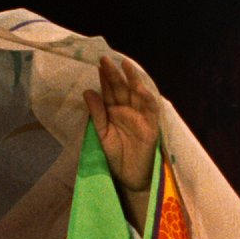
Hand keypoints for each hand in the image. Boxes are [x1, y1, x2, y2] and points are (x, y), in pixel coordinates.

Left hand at [83, 57, 160, 228]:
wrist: (130, 179)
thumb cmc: (117, 157)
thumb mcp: (102, 134)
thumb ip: (97, 114)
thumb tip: (88, 91)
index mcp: (115, 111)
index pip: (109, 91)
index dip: (104, 78)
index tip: (95, 63)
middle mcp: (128, 110)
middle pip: (121, 88)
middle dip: (114, 74)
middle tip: (104, 59)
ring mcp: (141, 116)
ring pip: (137, 94)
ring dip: (132, 79)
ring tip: (124, 65)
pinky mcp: (151, 126)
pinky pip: (150, 108)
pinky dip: (146, 96)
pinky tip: (139, 86)